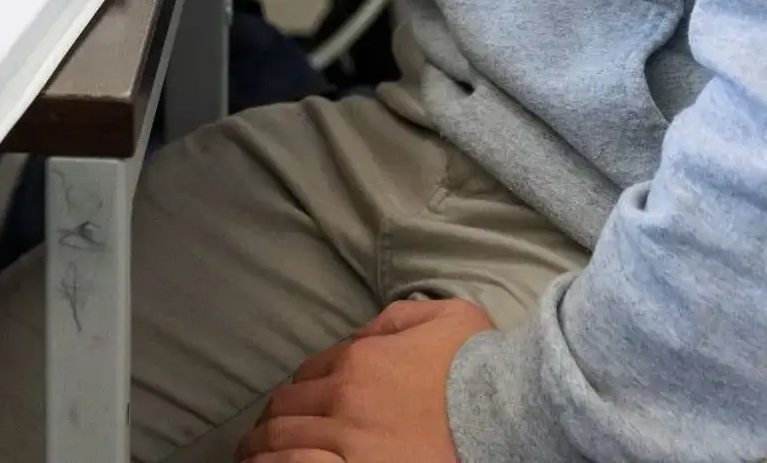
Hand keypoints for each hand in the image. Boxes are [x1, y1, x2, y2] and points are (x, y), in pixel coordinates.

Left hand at [239, 298, 490, 461]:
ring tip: (253, 458)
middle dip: (273, 421)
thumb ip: (399, 320)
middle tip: (262, 437)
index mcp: (361, 361)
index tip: (298, 406)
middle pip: (288, 410)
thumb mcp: (449, 318)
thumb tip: (368, 335)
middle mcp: (346, 399)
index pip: (309, 375)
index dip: (300, 391)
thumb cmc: (485, 368)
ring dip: (263, 448)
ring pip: (282, 442)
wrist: (512, 413)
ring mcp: (348, 442)